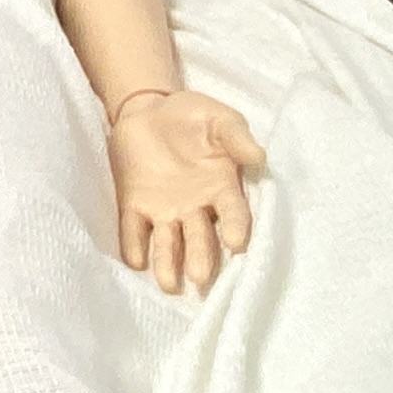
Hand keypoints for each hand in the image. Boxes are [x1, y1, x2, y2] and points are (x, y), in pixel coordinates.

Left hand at [107, 88, 267, 293]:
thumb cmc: (193, 116)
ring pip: (168, 241)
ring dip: (168, 262)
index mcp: (221, 188)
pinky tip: (135, 260)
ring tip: (169, 284)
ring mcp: (164, 209)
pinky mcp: (134, 205)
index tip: (237, 242)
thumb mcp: (220, 119)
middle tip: (201, 277)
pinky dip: (134, 244)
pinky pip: (134, 228)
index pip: (232, 212)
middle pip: (200, 237)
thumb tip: (258, 157)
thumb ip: (237, 137)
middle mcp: (195, 208)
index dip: (235, 227)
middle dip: (201, 257)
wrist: (151, 109)